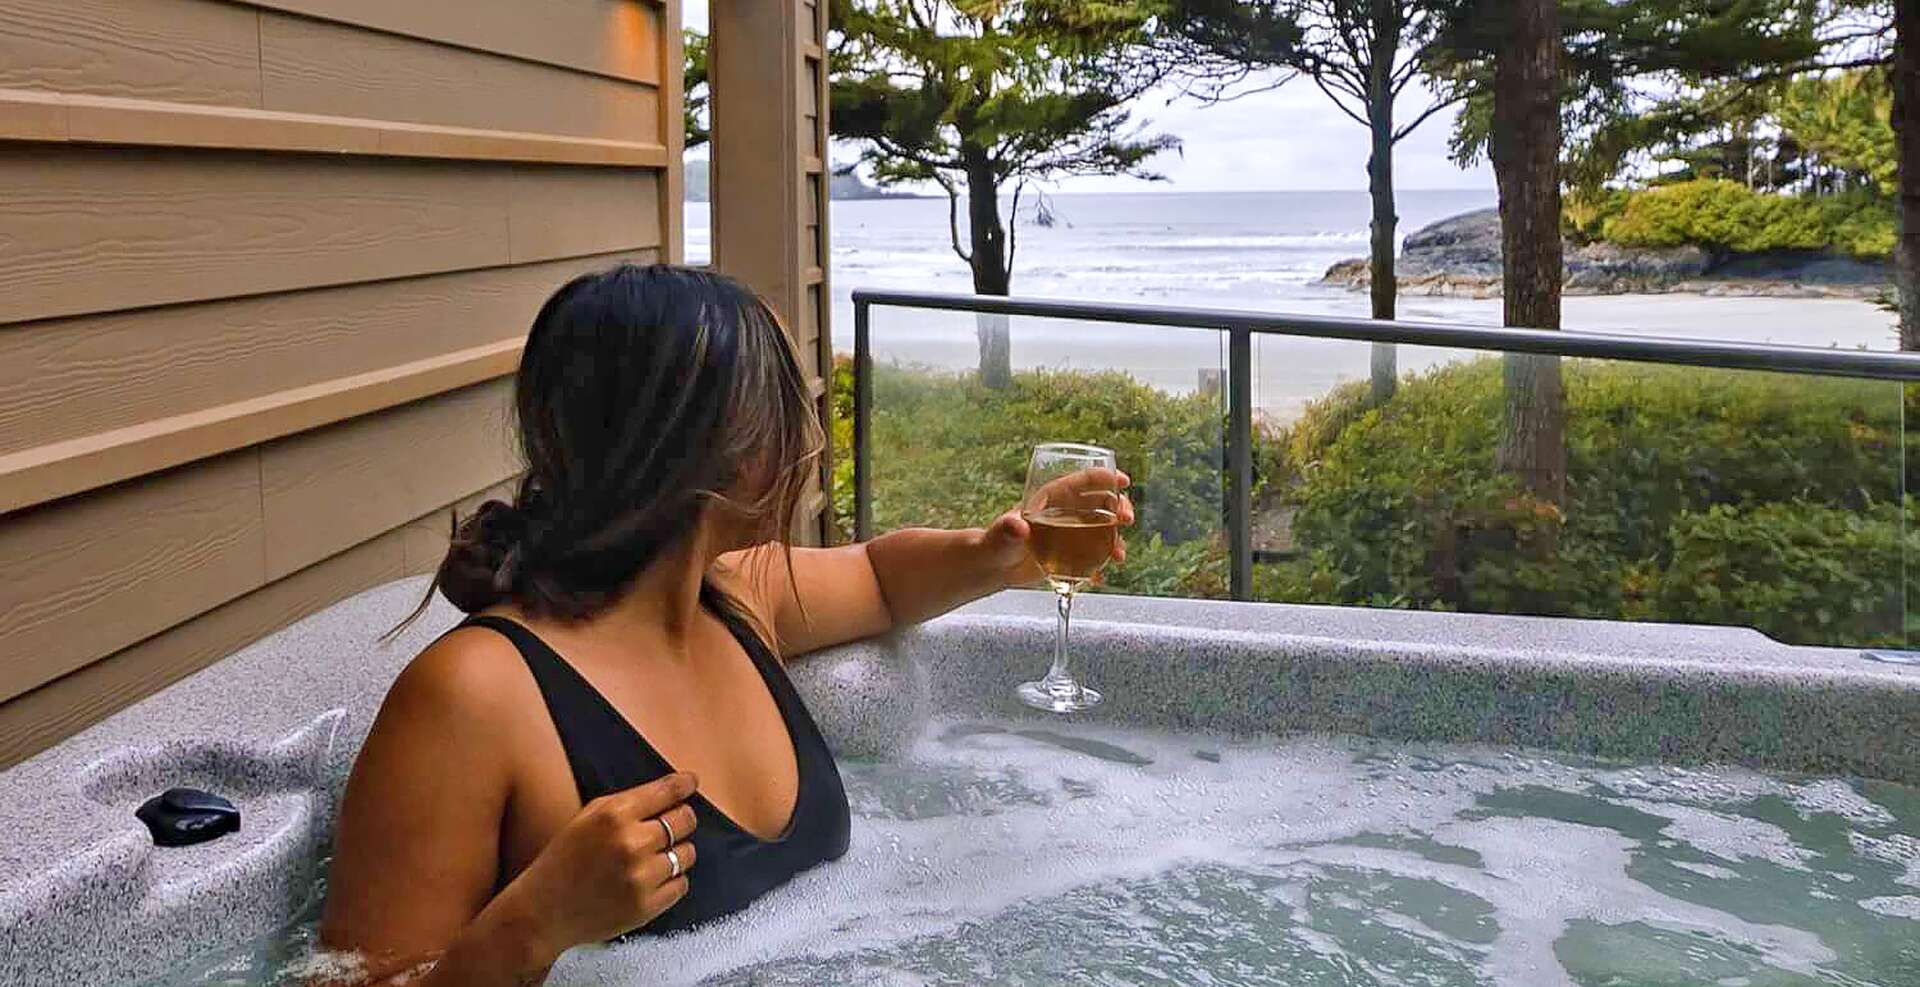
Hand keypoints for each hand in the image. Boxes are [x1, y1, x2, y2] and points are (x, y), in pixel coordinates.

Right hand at [493, 772, 699, 960]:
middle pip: (685, 821)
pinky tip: (648, 881)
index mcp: (614, 815)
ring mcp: (641, 877)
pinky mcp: (646, 906)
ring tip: (651, 859)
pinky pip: (682, 885)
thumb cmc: (564, 860)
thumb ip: (629, 802)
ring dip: (675, 854)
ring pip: (687, 854)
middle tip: (667, 827)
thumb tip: (675, 787)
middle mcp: (631, 843)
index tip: (691, 782)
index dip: (684, 785)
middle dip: (680, 820)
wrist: (542, 912)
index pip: (668, 791)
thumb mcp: (587, 817)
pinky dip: (671, 882)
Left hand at [981, 468, 1134, 587]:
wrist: (994, 568)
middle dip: (1120, 507)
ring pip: (1103, 530)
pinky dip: (1100, 566)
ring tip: (1119, 556)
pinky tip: (1100, 577)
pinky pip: (1093, 557)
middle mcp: (1066, 512)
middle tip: (1126, 519)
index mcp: (1052, 498)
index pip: (1082, 481)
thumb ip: (1007, 530)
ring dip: (1116, 540)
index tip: (1123, 481)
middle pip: (1101, 503)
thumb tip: (1017, 527)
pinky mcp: (1071, 554)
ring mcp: (1071, 533)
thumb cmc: (995, 544)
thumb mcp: (1001, 536)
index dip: (1105, 477)